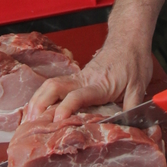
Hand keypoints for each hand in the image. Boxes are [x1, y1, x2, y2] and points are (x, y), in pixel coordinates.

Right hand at [25, 33, 153, 121]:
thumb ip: (132, 108)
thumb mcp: (139, 86)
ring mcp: (79, 77)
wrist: (129, 38)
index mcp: (99, 84)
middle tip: (31, 121)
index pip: (78, 95)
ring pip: (51, 84)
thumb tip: (129, 128)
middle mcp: (84, 79)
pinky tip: (38, 107)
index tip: (57, 120)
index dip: (66, 108)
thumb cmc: (134, 60)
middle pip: (54, 86)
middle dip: (40, 103)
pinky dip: (43, 96)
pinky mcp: (78, 77)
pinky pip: (56, 85)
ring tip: (28, 118)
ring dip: (37, 99)